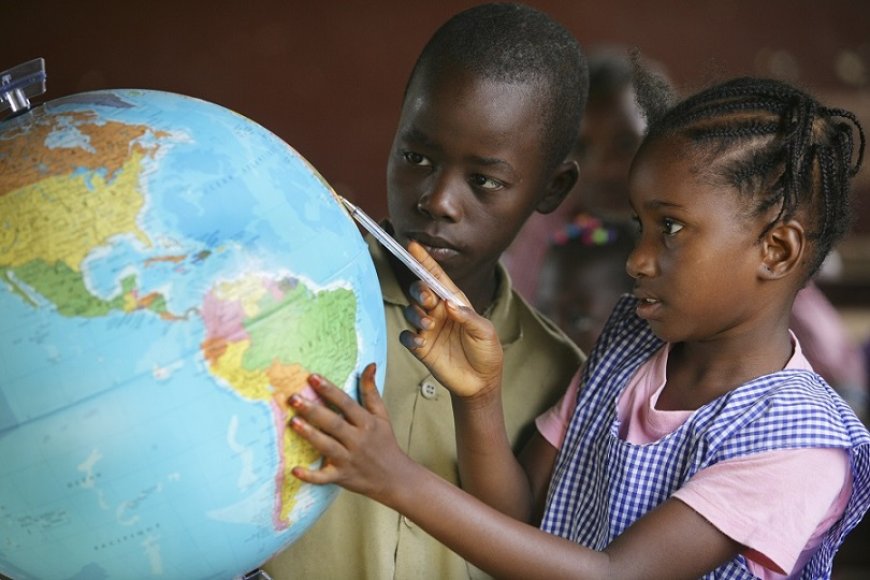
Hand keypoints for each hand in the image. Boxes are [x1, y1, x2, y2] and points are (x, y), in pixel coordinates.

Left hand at [289, 364, 411, 502]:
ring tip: (293, 422)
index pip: (346, 403)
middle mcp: (358, 440)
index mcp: (367, 423)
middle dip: (313, 410)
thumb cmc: (385, 443)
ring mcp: (349, 459)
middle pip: (334, 423)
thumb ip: (371, 391)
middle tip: (293, 398)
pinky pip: (324, 477)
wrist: (395, 477)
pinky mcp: (341, 476)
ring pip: (327, 446)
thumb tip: (369, 365)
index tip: (312, 377)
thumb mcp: (382, 415)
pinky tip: (295, 469)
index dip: (330, 390)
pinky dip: (310, 475)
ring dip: (310, 435)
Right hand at [400, 241, 503, 401]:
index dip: (424, 261)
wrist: (481, 383)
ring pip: (410, 311)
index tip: (412, 246)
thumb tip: (449, 305)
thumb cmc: (487, 353)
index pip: (436, 277)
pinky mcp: (421, 347)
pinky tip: (420, 341)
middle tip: (427, 299)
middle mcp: (439, 312)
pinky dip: (409, 336)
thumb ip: (468, 317)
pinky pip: (406, 336)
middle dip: (419, 290)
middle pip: (419, 290)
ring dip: (416, 314)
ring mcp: (428, 329)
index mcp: (454, 302)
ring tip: (429, 325)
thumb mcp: (485, 332)